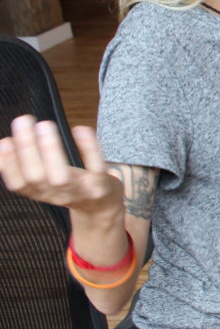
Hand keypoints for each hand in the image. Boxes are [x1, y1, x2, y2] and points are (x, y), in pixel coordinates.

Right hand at [0, 115, 122, 219]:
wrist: (102, 208)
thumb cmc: (70, 187)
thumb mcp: (44, 183)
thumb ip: (26, 167)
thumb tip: (5, 143)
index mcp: (39, 192)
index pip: (18, 183)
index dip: (8, 164)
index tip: (5, 141)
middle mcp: (57, 194)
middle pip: (36, 177)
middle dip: (27, 148)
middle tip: (24, 121)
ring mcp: (80, 190)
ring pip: (62, 176)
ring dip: (51, 149)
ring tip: (45, 125)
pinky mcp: (102, 184)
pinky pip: (95, 168)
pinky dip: (88, 148)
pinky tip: (81, 130)